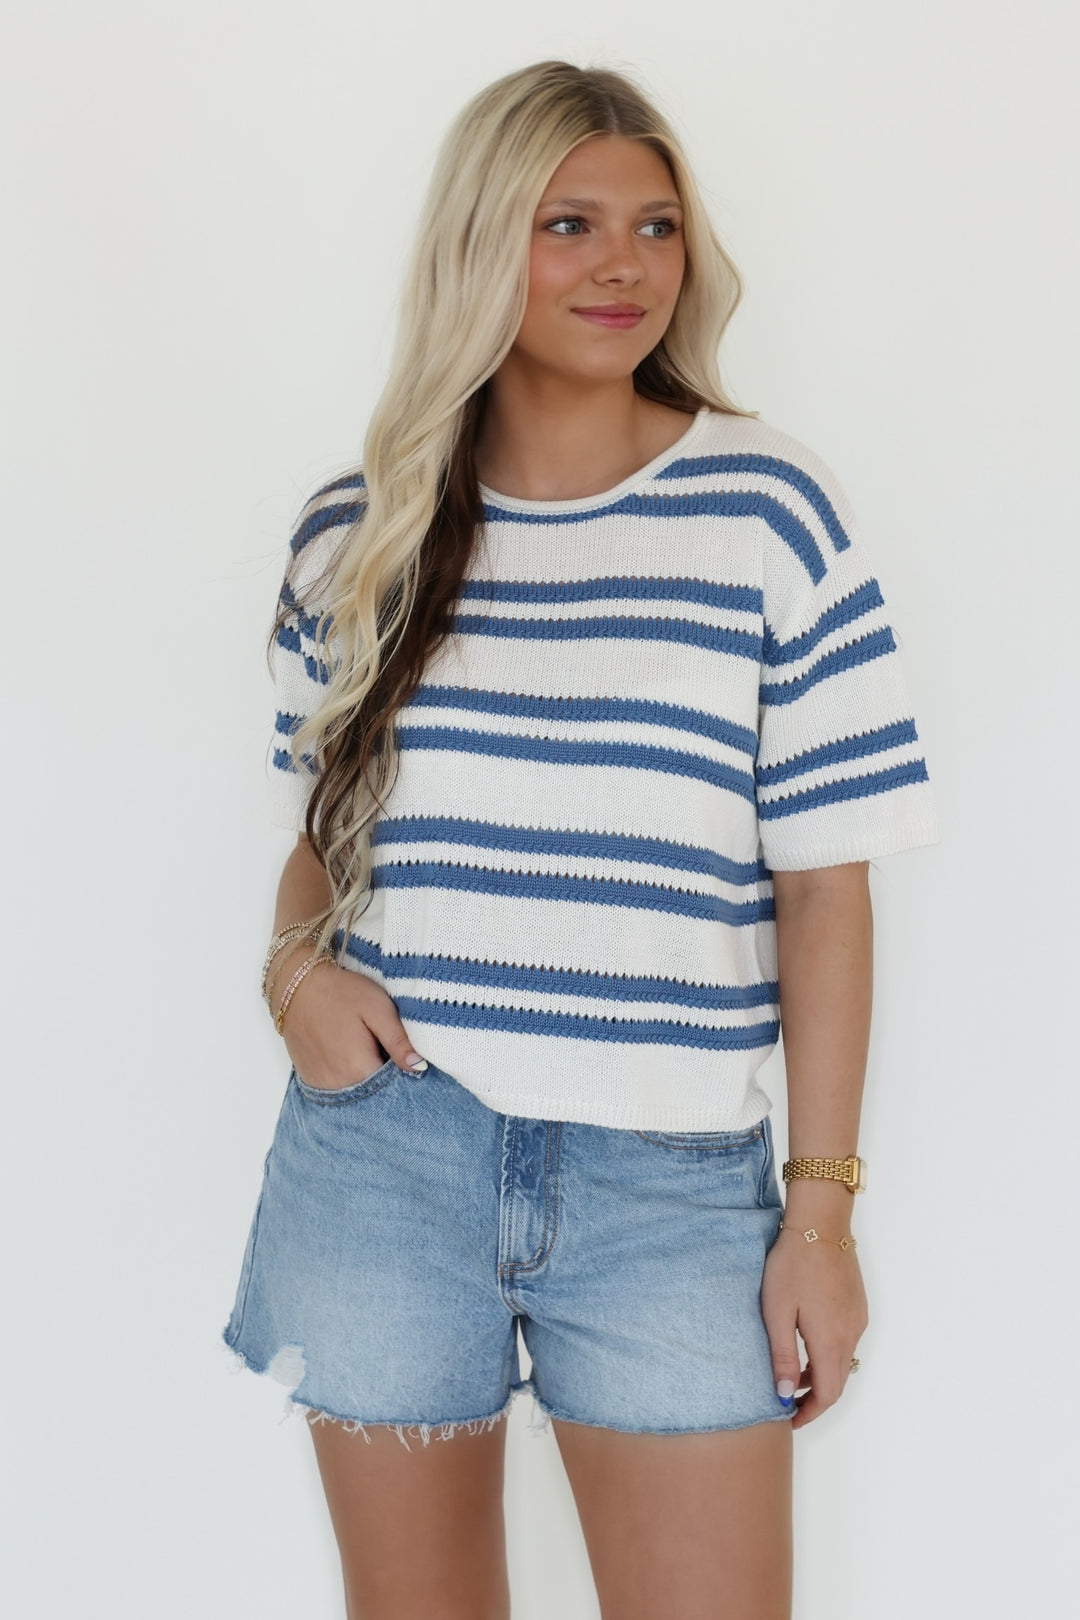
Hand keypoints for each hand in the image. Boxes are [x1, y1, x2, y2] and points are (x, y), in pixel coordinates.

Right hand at [274, 951, 424, 1091]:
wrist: (297, 985)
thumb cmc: (341, 992)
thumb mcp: (378, 1009)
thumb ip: (398, 1041)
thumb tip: (418, 1067)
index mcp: (360, 1069)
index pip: (394, 1084)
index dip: (400, 1067)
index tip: (397, 1048)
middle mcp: (339, 1083)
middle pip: (374, 1088)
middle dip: (382, 1070)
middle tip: (378, 1040)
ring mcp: (321, 1083)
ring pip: (355, 1088)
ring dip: (363, 1073)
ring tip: (360, 1043)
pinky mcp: (310, 1078)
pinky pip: (336, 1085)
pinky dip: (345, 1074)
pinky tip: (344, 1050)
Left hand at [761, 1223, 867, 1428]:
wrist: (820, 1224)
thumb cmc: (792, 1265)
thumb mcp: (777, 1312)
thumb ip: (783, 1356)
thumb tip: (785, 1395)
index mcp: (830, 1341)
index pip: (827, 1394)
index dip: (810, 1413)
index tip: (789, 1420)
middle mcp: (851, 1334)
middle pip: (838, 1381)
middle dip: (815, 1397)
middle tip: (788, 1402)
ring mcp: (857, 1319)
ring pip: (843, 1360)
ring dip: (822, 1374)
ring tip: (794, 1374)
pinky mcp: (857, 1304)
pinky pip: (846, 1340)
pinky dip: (829, 1353)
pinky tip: (808, 1342)